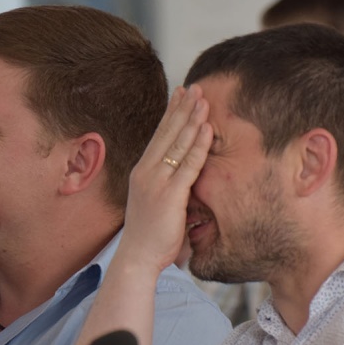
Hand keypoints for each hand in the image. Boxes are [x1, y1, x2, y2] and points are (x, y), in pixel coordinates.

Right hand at [118, 85, 212, 275]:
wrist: (137, 258)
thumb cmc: (149, 236)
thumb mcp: (156, 203)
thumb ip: (168, 186)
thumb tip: (183, 177)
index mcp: (142, 172)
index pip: (159, 135)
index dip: (171, 113)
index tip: (180, 94)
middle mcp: (146, 171)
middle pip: (167, 132)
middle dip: (181, 107)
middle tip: (194, 86)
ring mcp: (156, 182)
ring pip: (177, 143)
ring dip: (192, 119)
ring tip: (203, 98)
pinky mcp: (169, 195)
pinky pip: (188, 164)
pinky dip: (198, 145)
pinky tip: (207, 128)